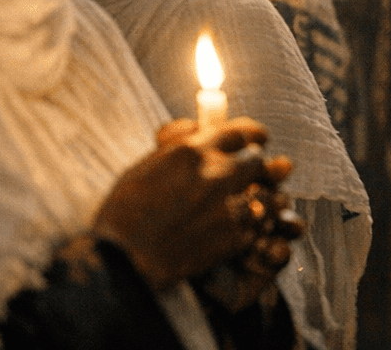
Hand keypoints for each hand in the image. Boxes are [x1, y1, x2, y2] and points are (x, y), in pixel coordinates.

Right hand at [92, 118, 297, 289]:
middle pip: (256, 160)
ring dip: (260, 196)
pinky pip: (259, 223)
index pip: (239, 133)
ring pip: (265, 192)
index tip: (251, 142)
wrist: (125, 262)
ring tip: (253, 203)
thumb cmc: (125, 213)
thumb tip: (198, 128)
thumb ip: (177, 145)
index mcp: (192, 152)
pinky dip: (254, 225)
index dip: (247, 138)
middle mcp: (215, 173)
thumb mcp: (144, 166)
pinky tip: (242, 228)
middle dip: (254, 166)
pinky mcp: (235, 237)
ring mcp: (228, 206)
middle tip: (248, 176)